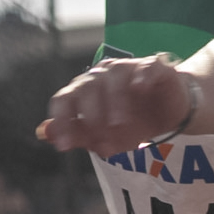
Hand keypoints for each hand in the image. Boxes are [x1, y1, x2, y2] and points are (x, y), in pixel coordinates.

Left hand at [37, 53, 192, 157]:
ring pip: (115, 75)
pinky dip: (142, 76)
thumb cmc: (132, 121)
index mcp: (85, 89)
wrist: (170, 113)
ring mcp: (129, 68)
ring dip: (115, 101)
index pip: (65, 98)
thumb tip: (43, 133)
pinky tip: (140, 89)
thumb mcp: (104, 135)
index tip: (64, 147)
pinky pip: (147, 66)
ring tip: (119, 125)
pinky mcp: (155, 67)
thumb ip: (76, 132)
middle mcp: (103, 75)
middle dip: (91, 115)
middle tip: (100, 139)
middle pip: (87, 86)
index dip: (62, 122)